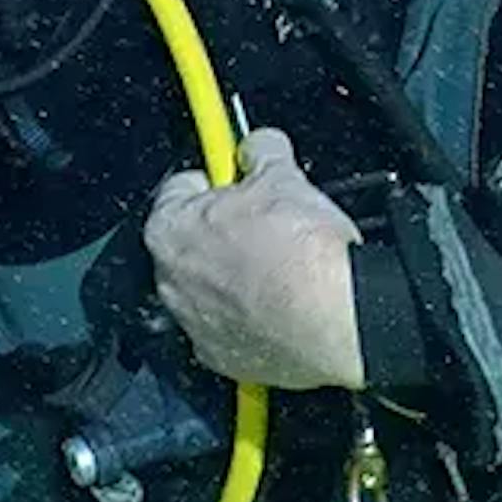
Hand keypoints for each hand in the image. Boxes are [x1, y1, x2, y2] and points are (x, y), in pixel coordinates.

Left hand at [144, 123, 365, 388]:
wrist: (333, 320)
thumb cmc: (300, 253)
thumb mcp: (284, 178)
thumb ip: (262, 154)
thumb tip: (258, 146)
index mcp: (170, 230)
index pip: (178, 188)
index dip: (214, 179)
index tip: (236, 181)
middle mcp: (168, 282)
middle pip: (190, 242)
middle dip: (223, 229)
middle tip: (266, 222)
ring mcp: (190, 324)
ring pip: (207, 287)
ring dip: (235, 274)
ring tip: (281, 264)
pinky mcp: (218, 355)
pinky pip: (227, 325)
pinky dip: (248, 314)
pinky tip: (281, 301)